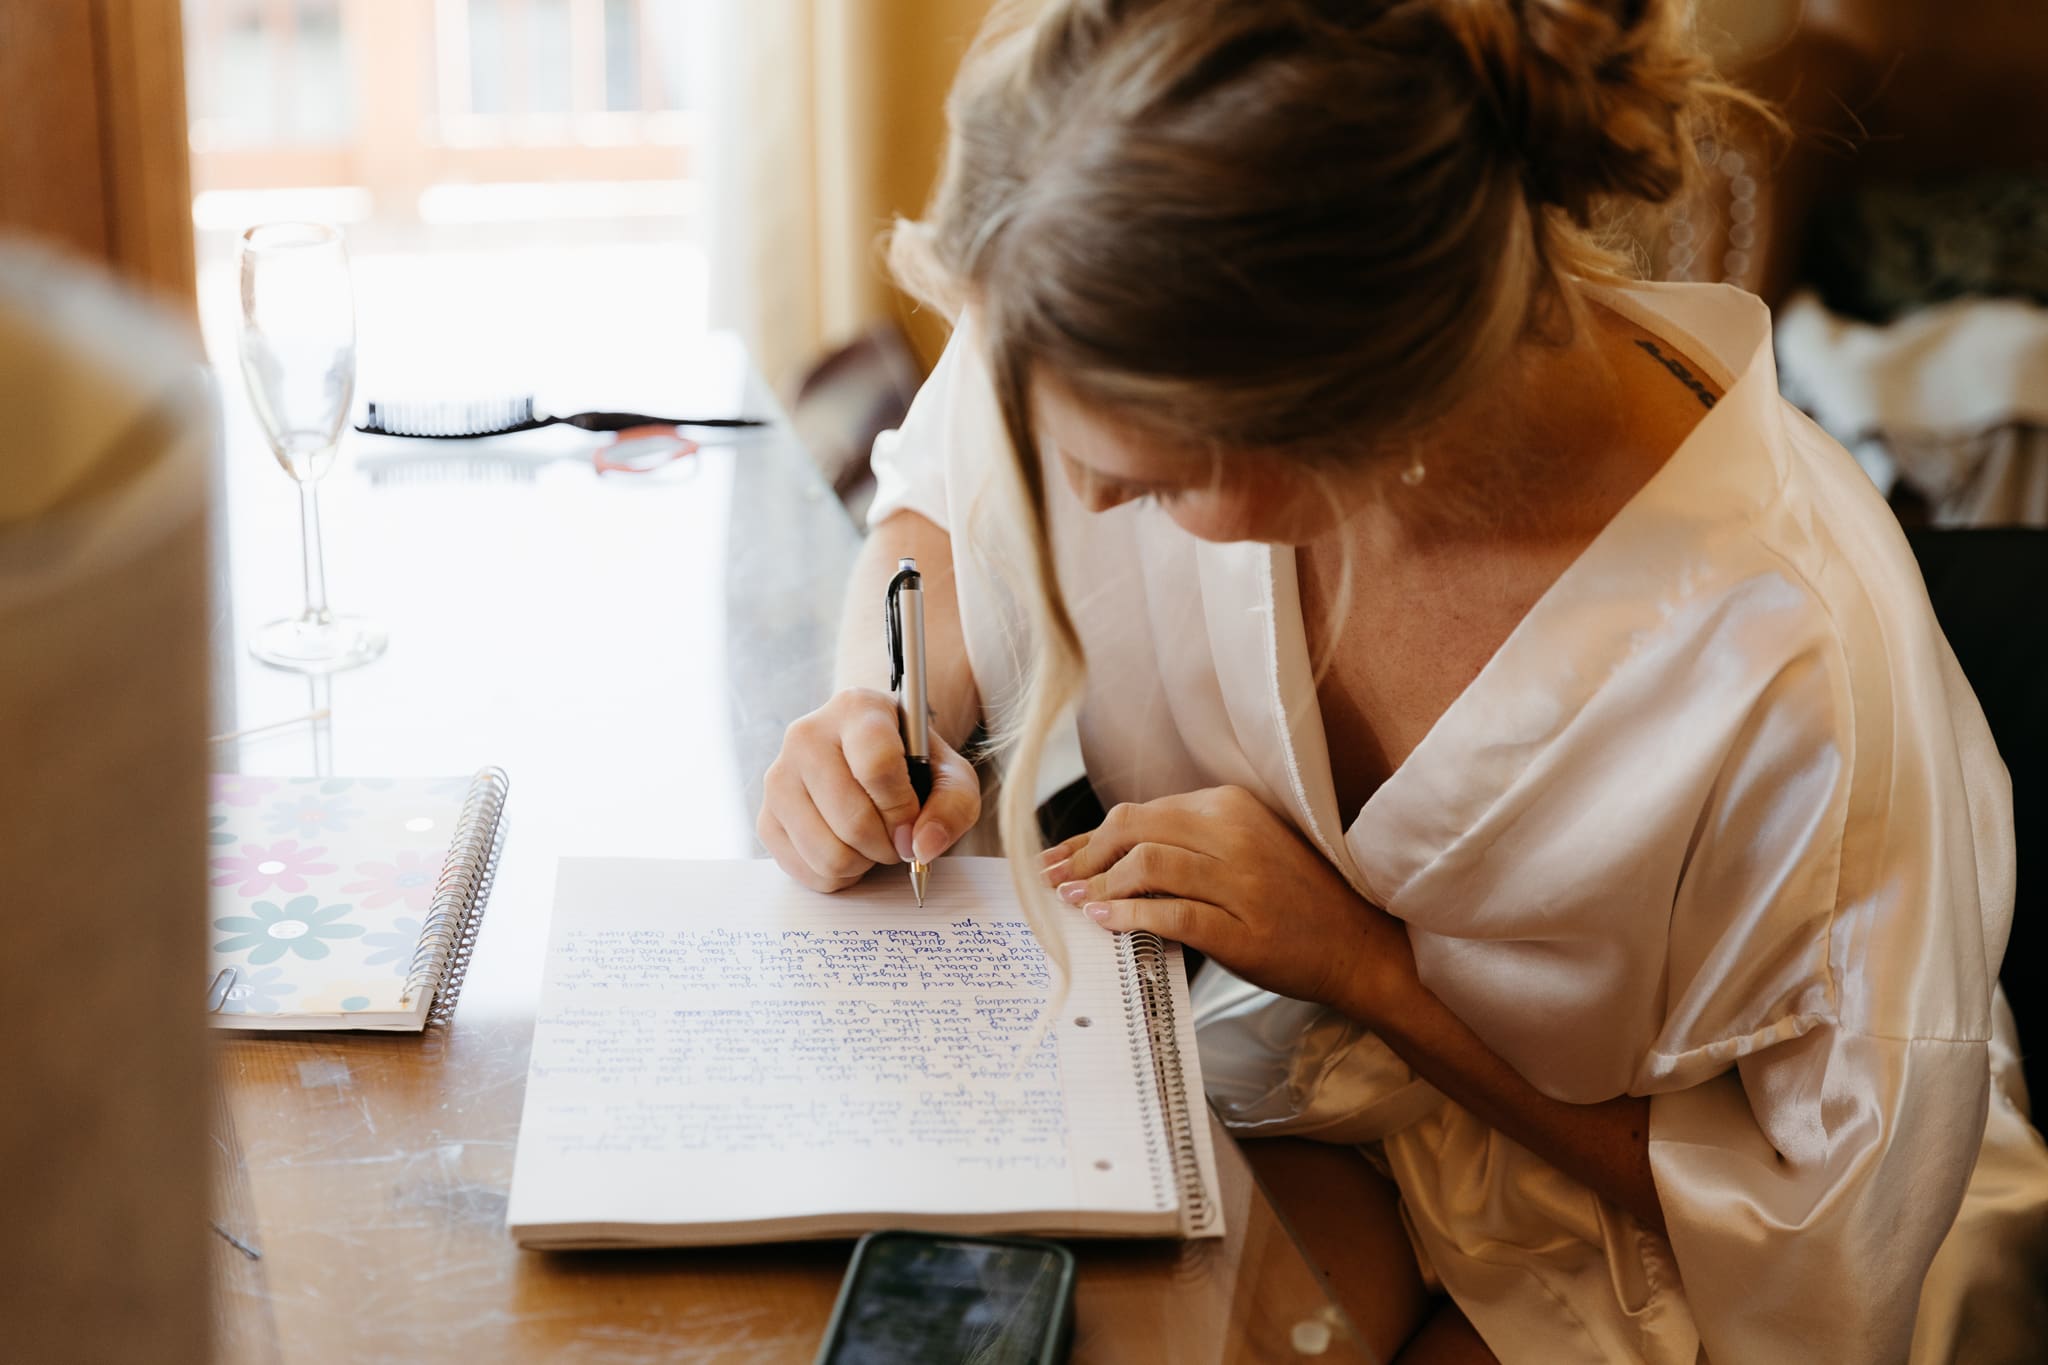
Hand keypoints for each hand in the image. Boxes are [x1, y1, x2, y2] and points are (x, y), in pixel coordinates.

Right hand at [759, 688, 979, 891]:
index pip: (877, 764)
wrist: (869, 760)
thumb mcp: (951, 776)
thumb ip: (953, 806)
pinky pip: (806, 871)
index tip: (913, 820)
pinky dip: (838, 875)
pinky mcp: (766, 818)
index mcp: (857, 709)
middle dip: (888, 845)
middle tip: (898, 837)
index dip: (902, 807)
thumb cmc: (912, 766)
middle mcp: (806, 735)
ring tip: (873, 842)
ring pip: (828, 852)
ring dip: (864, 863)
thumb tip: (921, 847)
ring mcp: (779, 778)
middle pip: (852, 818)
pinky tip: (848, 849)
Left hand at [1045, 786, 1413, 1019]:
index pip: (1142, 812)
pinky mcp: (1244, 930)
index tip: (1057, 856)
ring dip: (1098, 885)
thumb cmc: (1296, 899)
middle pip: (1134, 830)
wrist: (1360, 948)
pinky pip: (1173, 914)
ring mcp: (1241, 882)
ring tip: (1073, 902)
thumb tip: (1111, 851)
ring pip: (1147, 866)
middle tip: (1055, 881)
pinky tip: (1104, 922)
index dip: (1090, 835)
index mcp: (1232, 806)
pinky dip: (1129, 916)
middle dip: (1084, 856)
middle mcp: (1235, 834)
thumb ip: (1189, 842)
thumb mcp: (1246, 849)